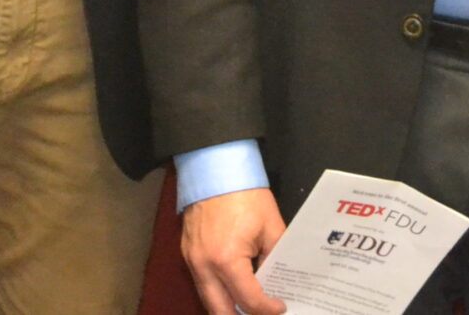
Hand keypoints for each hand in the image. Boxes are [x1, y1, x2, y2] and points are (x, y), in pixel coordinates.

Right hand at [180, 187, 287, 314]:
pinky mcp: (187, 253)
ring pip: (208, 301)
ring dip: (228, 309)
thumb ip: (275, 259)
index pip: (249, 301)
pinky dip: (218, 293)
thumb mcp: (271, 227)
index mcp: (227, 260)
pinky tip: (234, 289)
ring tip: (249, 306)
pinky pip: (202, 284)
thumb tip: (279, 281)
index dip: (268, 309)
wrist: (215, 167)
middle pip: (221, 312)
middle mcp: (204, 266)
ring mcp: (191, 261)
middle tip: (262, 312)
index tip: (281, 307)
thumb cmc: (245, 194)